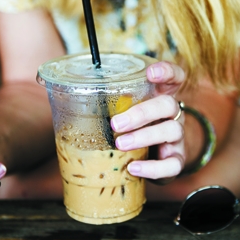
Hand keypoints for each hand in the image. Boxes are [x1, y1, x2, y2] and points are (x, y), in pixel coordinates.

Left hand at [110, 61, 185, 181]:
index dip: (166, 71)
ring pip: (171, 131)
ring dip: (144, 137)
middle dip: (142, 113)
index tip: (150, 73)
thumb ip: (108, 103)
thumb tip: (61, 98)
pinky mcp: (177, 159)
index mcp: (161, 96)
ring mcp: (177, 137)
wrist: (156, 156)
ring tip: (120, 144)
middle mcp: (173, 114)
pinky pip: (172, 164)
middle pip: (168, 104)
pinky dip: (152, 167)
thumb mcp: (125, 111)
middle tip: (116, 123)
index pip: (174, 76)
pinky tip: (133, 168)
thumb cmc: (134, 127)